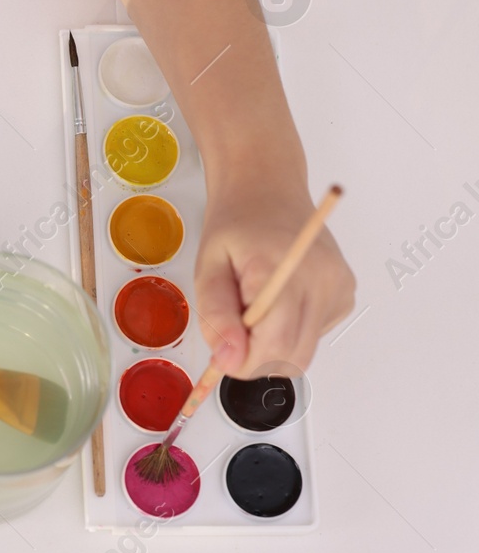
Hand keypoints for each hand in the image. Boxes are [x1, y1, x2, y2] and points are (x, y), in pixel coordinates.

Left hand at [193, 170, 354, 379]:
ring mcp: (339, 288)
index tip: (222, 355)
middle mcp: (321, 280)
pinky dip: (289, 332)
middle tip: (231, 334)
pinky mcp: (345, 295)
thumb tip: (228, 358)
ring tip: (251, 308)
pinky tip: (275, 302)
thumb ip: (216, 315)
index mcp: (283, 269)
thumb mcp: (208, 267)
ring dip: (272, 346)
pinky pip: (314, 335)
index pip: (276, 344)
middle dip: (256, 359)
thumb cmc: (237, 224)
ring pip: (304, 351)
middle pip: (294, 356)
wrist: (267, 191)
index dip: (244, 361)